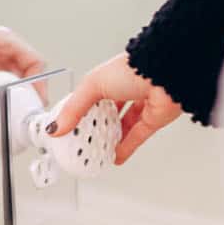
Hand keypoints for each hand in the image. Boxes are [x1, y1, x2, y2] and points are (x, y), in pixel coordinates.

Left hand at [0, 15, 44, 115]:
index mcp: (5, 41)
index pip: (34, 62)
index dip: (39, 81)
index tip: (34, 100)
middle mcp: (0, 54)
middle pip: (25, 78)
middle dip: (27, 97)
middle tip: (26, 115)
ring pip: (9, 87)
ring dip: (10, 102)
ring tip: (12, 119)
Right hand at [46, 54, 181, 163]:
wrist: (166, 74)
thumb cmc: (132, 68)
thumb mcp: (93, 86)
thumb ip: (74, 108)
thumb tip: (57, 127)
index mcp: (108, 79)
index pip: (89, 99)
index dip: (78, 113)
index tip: (68, 127)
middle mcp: (124, 91)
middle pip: (106, 114)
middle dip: (95, 128)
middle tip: (82, 142)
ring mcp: (140, 105)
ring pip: (122, 127)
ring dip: (110, 140)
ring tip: (98, 151)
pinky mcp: (153, 120)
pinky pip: (137, 137)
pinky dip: (126, 148)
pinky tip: (116, 156)